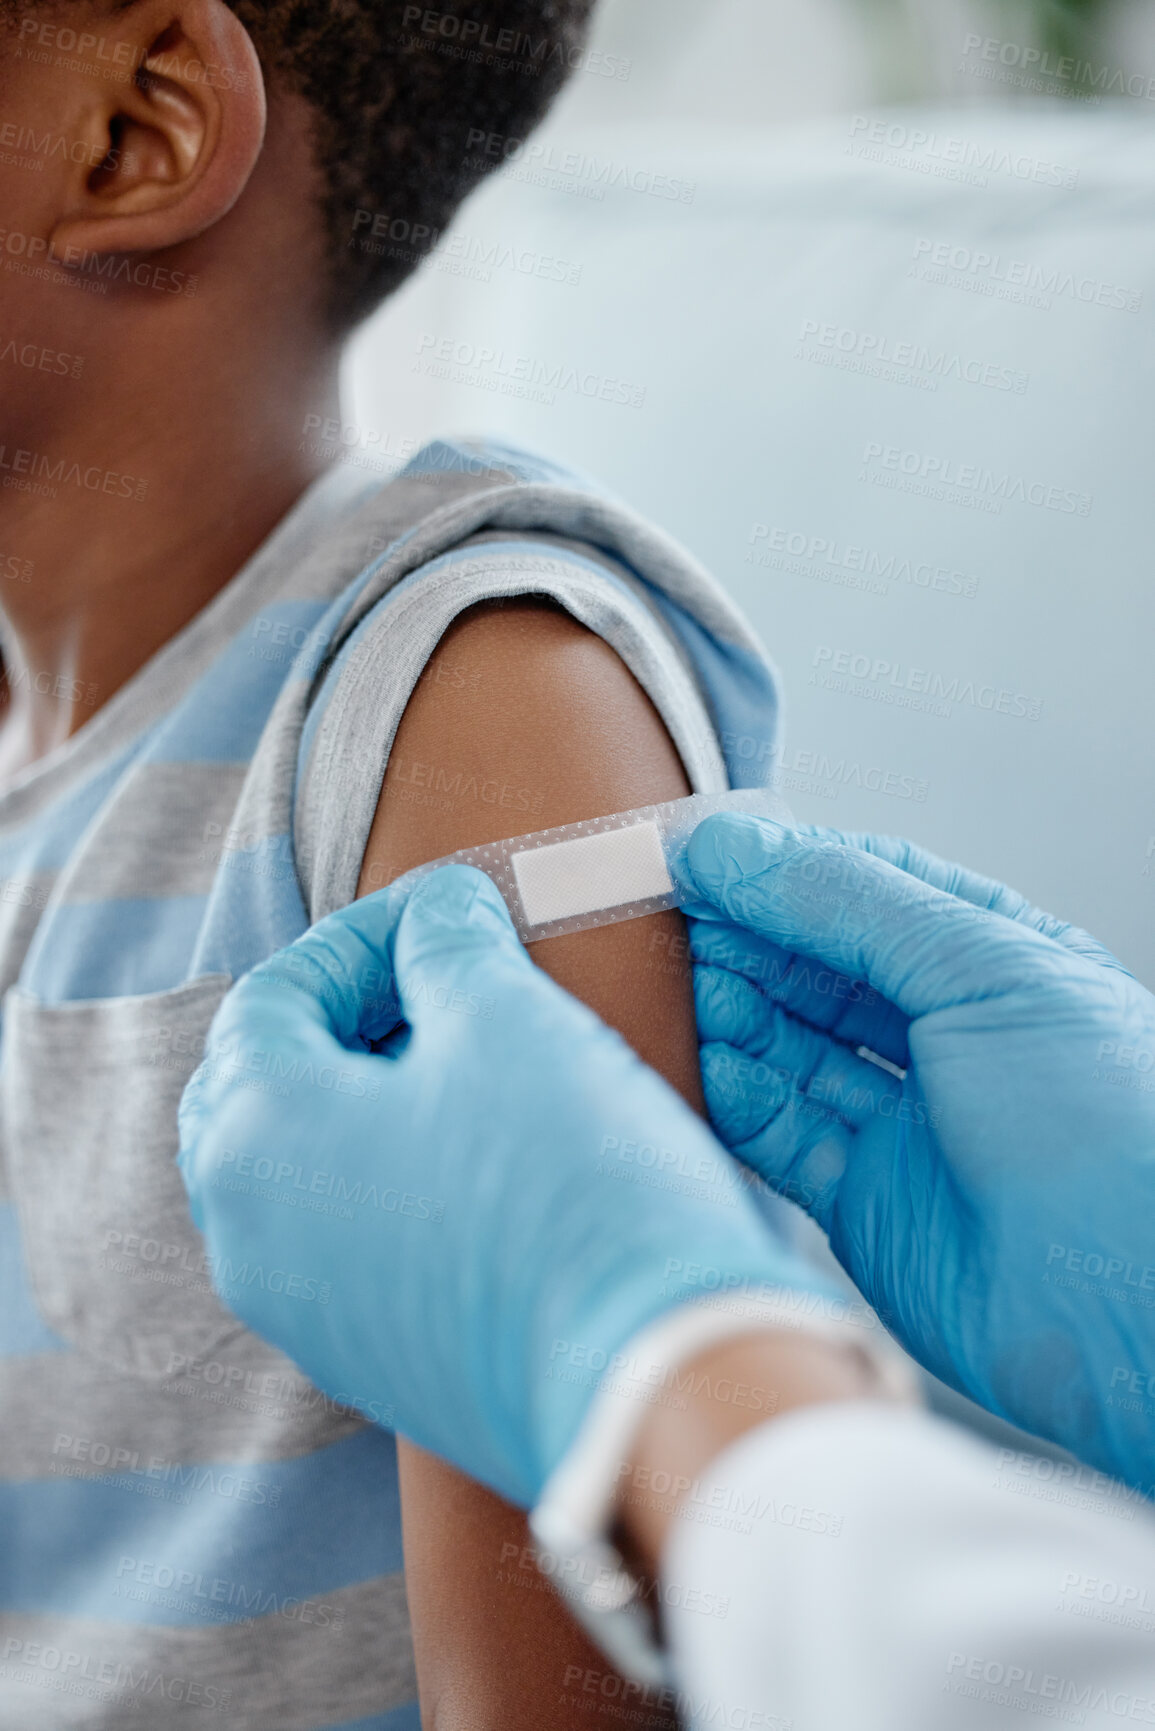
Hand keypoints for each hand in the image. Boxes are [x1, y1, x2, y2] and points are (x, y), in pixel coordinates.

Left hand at [178, 865, 834, 1506]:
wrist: (649, 1384)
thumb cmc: (569, 1189)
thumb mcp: (508, 1022)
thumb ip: (450, 945)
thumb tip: (437, 913)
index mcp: (255, 1138)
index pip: (272, 996)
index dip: (361, 936)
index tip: (443, 911)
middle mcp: (249, 1236)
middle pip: (262, 1084)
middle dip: (345, 1016)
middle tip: (435, 979)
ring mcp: (303, 1312)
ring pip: (301, 1165)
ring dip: (365, 1093)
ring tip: (463, 1055)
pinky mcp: (370, 1359)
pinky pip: (344, 1239)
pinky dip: (387, 1171)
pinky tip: (475, 1150)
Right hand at [682, 814, 1154, 1487]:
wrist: (1136, 1299)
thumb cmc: (1114, 1124)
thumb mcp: (982, 966)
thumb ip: (846, 901)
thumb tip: (733, 847)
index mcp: (995, 960)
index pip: (865, 890)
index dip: (780, 870)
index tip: (699, 856)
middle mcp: (949, 1037)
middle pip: (815, 968)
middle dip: (743, 938)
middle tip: (672, 917)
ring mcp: (907, 1121)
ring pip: (789, 1048)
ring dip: (732, 1013)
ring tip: (685, 984)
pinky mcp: (867, 1201)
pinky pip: (780, 1134)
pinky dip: (738, 1097)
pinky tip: (710, 1063)